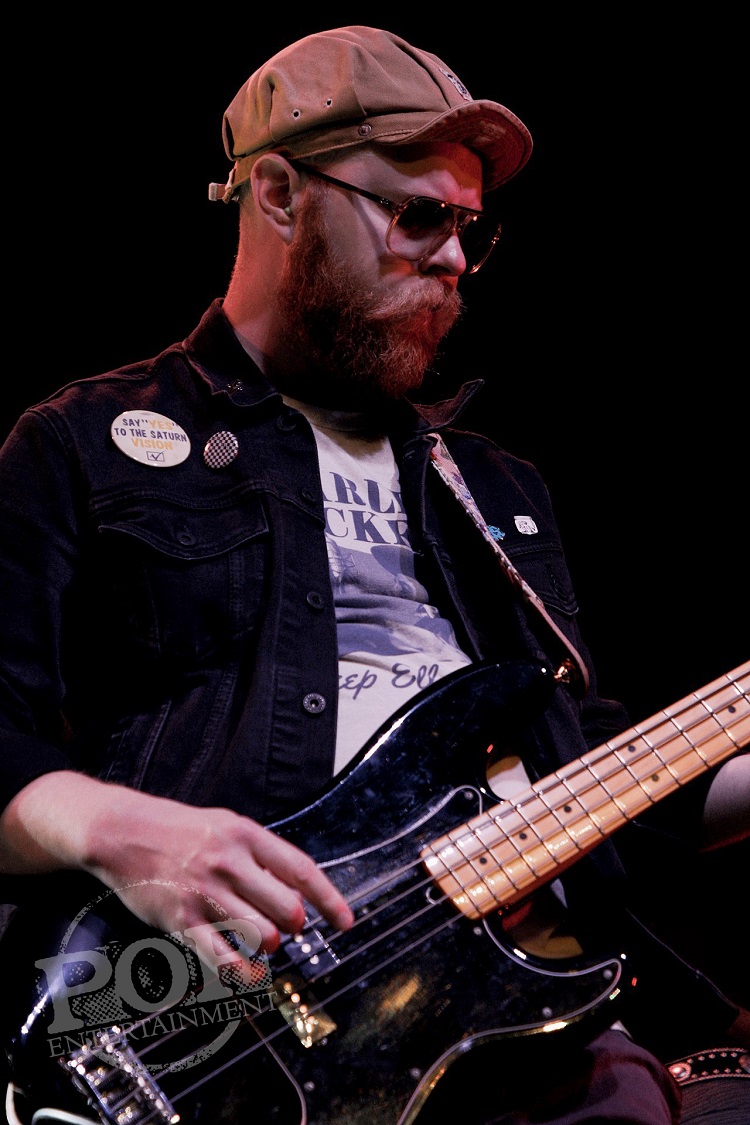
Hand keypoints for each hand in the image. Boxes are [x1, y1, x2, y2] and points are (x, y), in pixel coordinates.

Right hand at [0, 772, 354, 964]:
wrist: (123, 832)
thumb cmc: (179, 830)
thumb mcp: (226, 825)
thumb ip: (260, 855)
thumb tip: (298, 888)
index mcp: (246, 836)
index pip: (301, 871)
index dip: (330, 899)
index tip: (345, 921)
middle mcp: (229, 863)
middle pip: (286, 908)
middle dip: (296, 925)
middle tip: (289, 926)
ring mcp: (205, 893)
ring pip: (261, 935)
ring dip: (270, 945)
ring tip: (264, 941)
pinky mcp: (182, 921)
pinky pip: (223, 959)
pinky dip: (243, 975)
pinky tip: (250, 976)